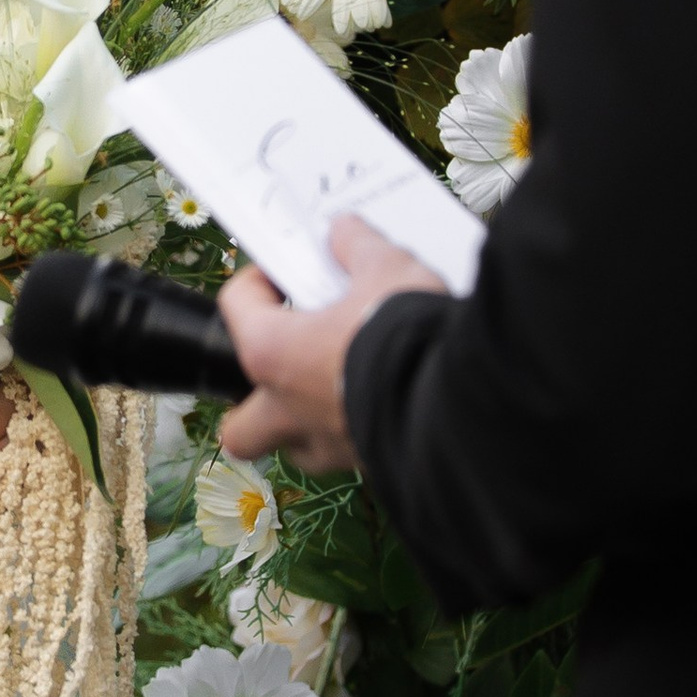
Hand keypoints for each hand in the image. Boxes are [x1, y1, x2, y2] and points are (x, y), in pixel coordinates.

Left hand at [218, 215, 448, 471]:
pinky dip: (358, 432)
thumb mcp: (386, 269)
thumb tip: (345, 231)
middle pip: (241, 427)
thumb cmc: (404, 334)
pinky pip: (349, 456)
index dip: (258, 281)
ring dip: (307, 423)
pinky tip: (387, 402)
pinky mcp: (372, 466)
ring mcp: (329, 446)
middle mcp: (288, 410)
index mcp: (272, 354)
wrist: (460, 400)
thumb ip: (359, 247)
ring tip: (338, 388)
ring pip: (295, 448)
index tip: (285, 272)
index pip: (236, 307)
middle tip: (287, 367)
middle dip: (253, 404)